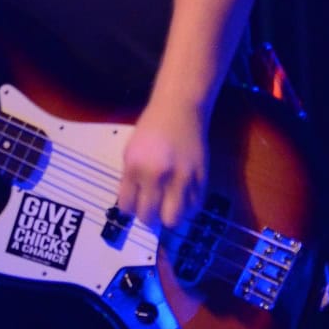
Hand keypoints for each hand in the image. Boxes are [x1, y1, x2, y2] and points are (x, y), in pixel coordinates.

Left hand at [116, 96, 209, 233]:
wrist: (179, 109)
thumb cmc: (151, 128)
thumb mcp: (130, 151)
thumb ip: (130, 178)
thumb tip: (132, 205)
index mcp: (135, 167)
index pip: (127, 206)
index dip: (130, 209)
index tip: (135, 205)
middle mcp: (157, 175)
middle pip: (149, 218)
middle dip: (148, 217)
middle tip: (151, 209)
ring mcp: (181, 177)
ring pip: (174, 219)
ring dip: (169, 216)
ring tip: (169, 205)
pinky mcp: (201, 177)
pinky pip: (194, 207)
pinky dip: (188, 207)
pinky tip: (183, 197)